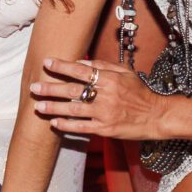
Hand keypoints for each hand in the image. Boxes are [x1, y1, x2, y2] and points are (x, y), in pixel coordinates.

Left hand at [30, 57, 164, 140]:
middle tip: (34, 87)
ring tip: (38, 106)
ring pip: (74, 109)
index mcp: (110, 79)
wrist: (156, 115)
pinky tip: (54, 123)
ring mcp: (104, 113)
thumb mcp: (125, 73)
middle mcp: (105, 95)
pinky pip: (81, 127)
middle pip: (73, 90)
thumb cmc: (140, 92)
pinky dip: (67, 125)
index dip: (62, 66)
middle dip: (51, 88)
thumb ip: (103, 66)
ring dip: (54, 108)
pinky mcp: (105, 129)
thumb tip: (81, 62)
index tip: (47, 63)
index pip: (81, 70)